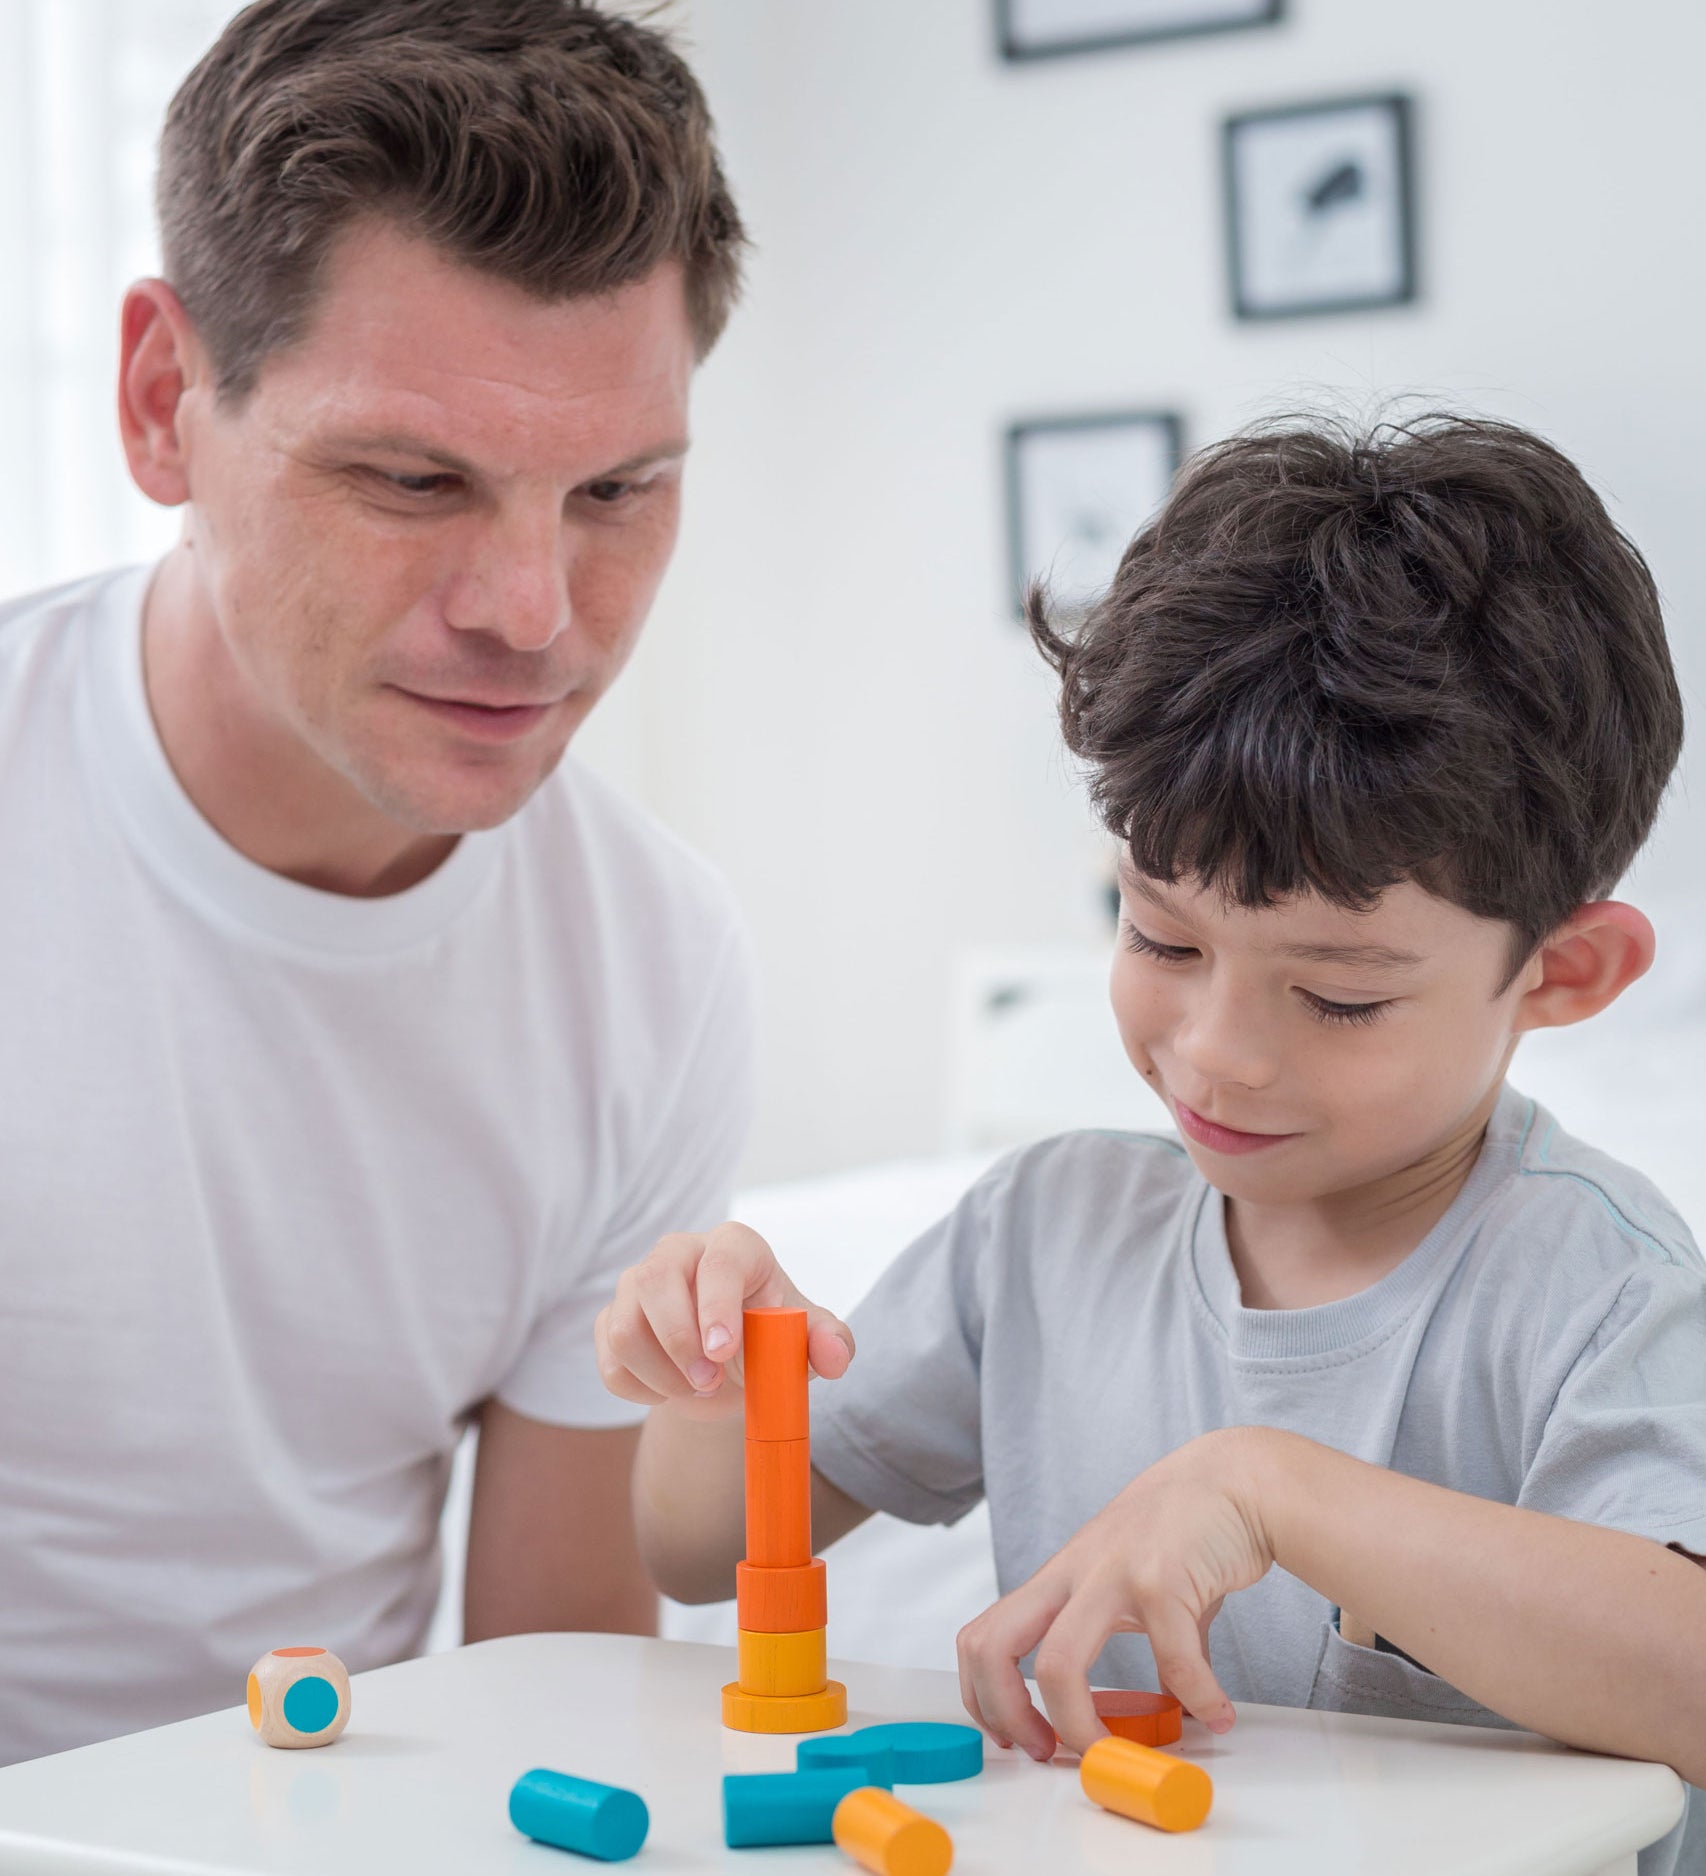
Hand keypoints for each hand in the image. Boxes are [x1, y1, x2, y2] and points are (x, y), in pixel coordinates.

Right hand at [595, 1221, 853, 1422]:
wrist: (732, 1365)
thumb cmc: (772, 1338)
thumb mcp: (808, 1341)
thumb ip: (829, 1343)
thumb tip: (834, 1356)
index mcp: (733, 1246)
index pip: (718, 1263)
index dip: (716, 1306)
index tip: (723, 1353)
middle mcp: (679, 1253)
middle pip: (654, 1281)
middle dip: (679, 1342)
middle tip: (710, 1382)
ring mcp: (637, 1283)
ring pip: (624, 1326)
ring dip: (660, 1374)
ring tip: (696, 1387)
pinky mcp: (612, 1318)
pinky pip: (610, 1359)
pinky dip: (639, 1389)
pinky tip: (669, 1390)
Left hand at [956, 1428, 1275, 1758]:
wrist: (1236, 1476)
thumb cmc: (1186, 1529)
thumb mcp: (1137, 1580)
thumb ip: (1136, 1632)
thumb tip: (1162, 1699)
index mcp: (1060, 1576)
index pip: (984, 1635)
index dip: (984, 1696)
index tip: (1016, 1736)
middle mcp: (1073, 1571)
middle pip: (994, 1646)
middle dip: (1005, 1713)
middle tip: (1044, 1751)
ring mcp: (1112, 1572)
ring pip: (1059, 1664)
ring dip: (1078, 1727)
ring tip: (1112, 1752)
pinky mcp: (1162, 1578)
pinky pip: (1171, 1661)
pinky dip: (1196, 1700)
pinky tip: (1216, 1710)